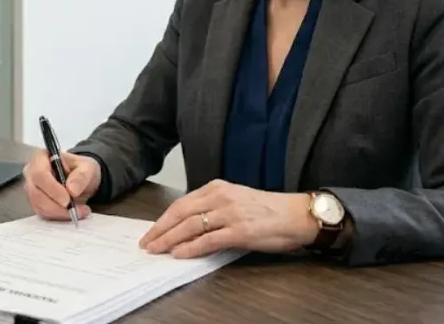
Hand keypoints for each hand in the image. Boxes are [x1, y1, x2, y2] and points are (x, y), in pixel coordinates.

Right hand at [22, 149, 101, 220]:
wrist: (81, 179)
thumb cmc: (80, 169)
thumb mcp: (87, 167)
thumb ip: (81, 175)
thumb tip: (72, 189)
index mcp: (40, 158)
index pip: (39, 174)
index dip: (52, 189)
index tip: (67, 200)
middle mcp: (31, 173)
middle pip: (36, 193)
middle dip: (56, 206)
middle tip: (76, 210)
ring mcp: (32, 189)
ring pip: (39, 206)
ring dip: (60, 213)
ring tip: (80, 211)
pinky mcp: (36, 203)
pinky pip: (43, 213)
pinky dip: (59, 216)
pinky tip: (73, 213)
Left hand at [138, 179, 318, 258]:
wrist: (297, 214)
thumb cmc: (268, 210)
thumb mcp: (235, 199)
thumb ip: (212, 207)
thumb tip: (188, 224)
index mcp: (217, 188)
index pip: (181, 203)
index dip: (163, 219)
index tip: (151, 231)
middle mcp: (221, 197)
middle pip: (180, 213)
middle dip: (160, 230)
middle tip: (146, 243)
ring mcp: (230, 213)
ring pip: (190, 226)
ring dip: (169, 240)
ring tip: (157, 250)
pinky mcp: (240, 231)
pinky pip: (208, 240)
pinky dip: (191, 248)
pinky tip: (179, 254)